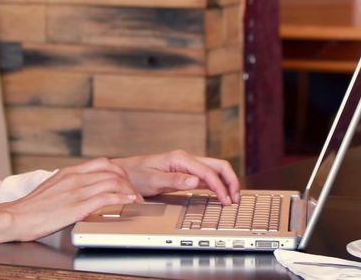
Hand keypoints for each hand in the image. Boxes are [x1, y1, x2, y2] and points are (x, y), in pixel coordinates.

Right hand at [0, 157, 140, 247]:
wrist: (15, 217)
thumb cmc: (31, 208)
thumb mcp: (52, 188)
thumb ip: (70, 185)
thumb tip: (85, 188)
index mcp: (69, 172)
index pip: (103, 163)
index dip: (119, 172)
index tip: (126, 182)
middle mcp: (74, 178)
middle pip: (112, 171)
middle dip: (128, 182)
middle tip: (134, 193)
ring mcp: (76, 191)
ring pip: (112, 182)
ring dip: (129, 191)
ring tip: (136, 201)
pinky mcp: (76, 206)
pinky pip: (105, 197)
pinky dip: (121, 199)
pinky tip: (128, 203)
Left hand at [112, 150, 240, 204]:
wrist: (123, 173)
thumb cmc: (135, 175)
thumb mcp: (153, 179)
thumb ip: (175, 180)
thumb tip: (195, 181)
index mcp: (180, 159)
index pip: (208, 172)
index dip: (220, 187)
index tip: (226, 200)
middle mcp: (186, 159)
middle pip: (218, 166)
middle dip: (230, 180)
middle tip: (236, 198)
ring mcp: (187, 166)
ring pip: (215, 170)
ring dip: (226, 182)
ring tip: (232, 198)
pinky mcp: (185, 173)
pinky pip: (207, 177)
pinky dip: (217, 185)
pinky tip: (220, 195)